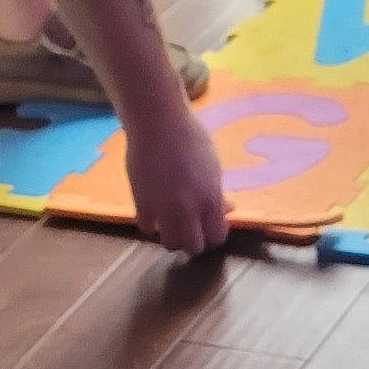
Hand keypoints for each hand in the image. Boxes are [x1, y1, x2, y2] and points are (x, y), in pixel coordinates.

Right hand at [122, 98, 229, 255]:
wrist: (157, 121)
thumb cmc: (189, 136)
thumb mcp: (213, 165)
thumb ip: (217, 192)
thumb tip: (226, 210)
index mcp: (210, 198)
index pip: (217, 237)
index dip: (214, 235)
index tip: (209, 226)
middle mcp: (188, 208)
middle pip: (194, 247)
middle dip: (194, 242)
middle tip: (191, 230)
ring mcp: (163, 207)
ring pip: (170, 243)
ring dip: (172, 237)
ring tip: (172, 223)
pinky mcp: (142, 202)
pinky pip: (147, 228)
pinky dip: (152, 223)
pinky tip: (154, 212)